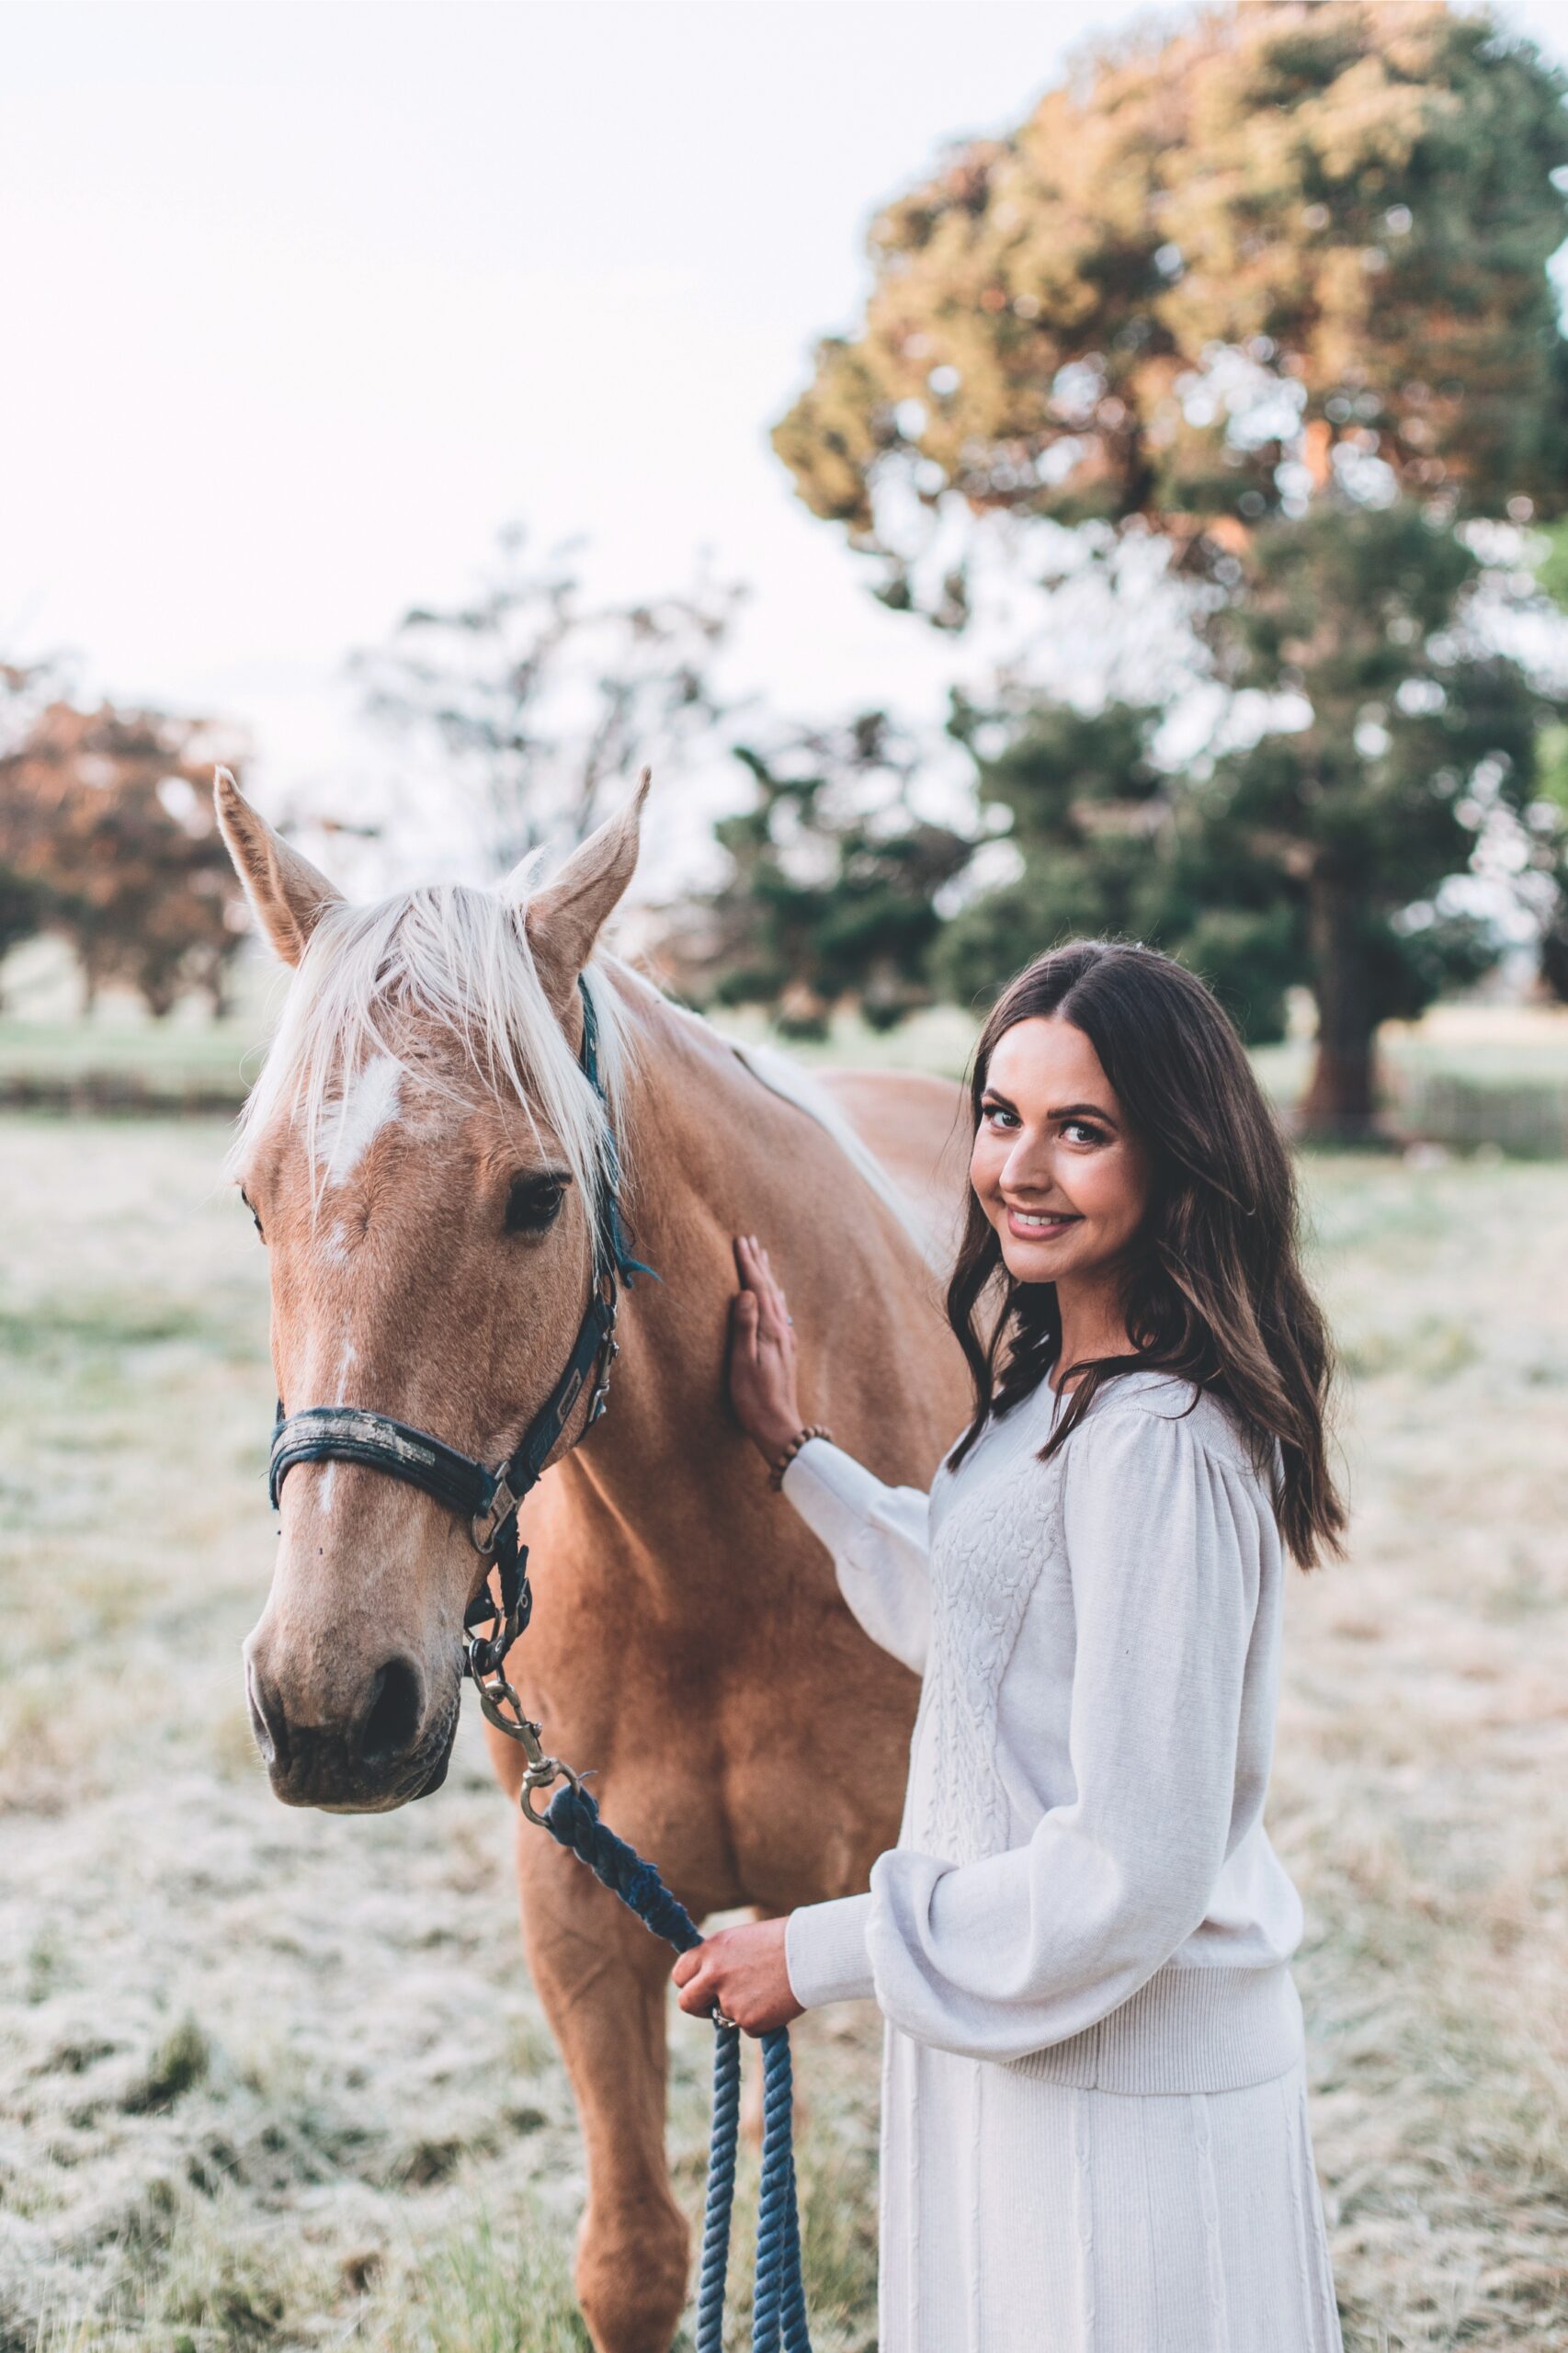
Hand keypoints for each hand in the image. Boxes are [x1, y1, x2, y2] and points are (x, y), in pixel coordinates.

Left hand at [672, 1916, 803, 2035]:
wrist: (811, 1953)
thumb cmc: (781, 1941)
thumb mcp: (740, 1941)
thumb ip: (720, 1960)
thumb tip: (707, 1980)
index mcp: (711, 1951)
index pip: (680, 1974)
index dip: (689, 1984)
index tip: (700, 1988)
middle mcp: (713, 1975)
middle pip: (686, 2003)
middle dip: (700, 2008)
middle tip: (716, 2006)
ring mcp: (729, 2000)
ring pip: (723, 2017)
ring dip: (739, 2011)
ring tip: (766, 1991)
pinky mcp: (748, 2021)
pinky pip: (748, 2027)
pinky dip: (760, 2021)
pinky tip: (776, 2001)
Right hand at [727, 1234, 804, 1466]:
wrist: (778, 1425)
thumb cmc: (754, 1397)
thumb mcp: (742, 1362)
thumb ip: (744, 1326)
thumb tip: (746, 1292)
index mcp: (769, 1330)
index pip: (757, 1288)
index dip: (747, 1264)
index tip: (739, 1241)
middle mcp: (781, 1330)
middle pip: (770, 1288)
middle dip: (759, 1263)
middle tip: (751, 1240)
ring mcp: (786, 1340)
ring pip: (777, 1298)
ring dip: (769, 1276)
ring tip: (763, 1258)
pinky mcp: (786, 1350)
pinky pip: (781, 1312)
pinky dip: (776, 1296)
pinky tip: (777, 1297)